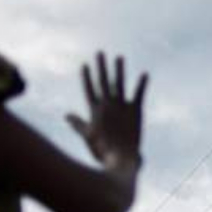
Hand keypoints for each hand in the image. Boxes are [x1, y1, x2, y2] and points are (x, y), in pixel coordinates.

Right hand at [66, 51, 148, 167]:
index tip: (85, 65)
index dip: (87, 77)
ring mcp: (122, 106)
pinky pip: (139, 94)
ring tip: (119, 57)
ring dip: (119, 70)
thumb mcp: (87, 135)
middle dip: (101, 67)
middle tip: (100, 53)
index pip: (89, 90)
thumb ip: (77, 123)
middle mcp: (107, 105)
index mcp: (95, 110)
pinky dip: (142, 83)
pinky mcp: (136, 111)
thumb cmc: (102, 150)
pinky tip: (145, 73)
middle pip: (103, 82)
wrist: (121, 158)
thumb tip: (66, 115)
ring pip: (119, 84)